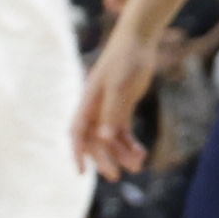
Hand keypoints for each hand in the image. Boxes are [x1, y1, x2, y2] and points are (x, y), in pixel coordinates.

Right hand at [73, 30, 163, 177]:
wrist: (140, 40)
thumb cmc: (125, 58)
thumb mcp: (119, 86)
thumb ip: (112, 112)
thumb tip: (104, 139)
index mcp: (89, 101)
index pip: (78, 131)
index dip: (77, 152)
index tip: (80, 171)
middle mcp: (96, 107)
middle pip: (95, 140)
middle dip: (104, 159)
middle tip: (115, 177)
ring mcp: (110, 108)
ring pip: (111, 139)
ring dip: (122, 154)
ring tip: (139, 164)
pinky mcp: (123, 106)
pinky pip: (124, 132)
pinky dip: (131, 145)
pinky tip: (141, 153)